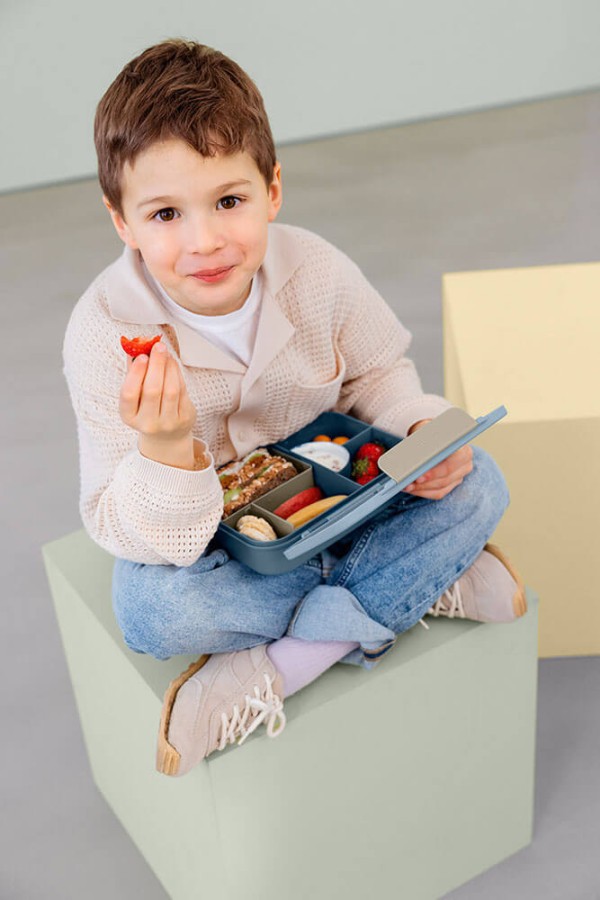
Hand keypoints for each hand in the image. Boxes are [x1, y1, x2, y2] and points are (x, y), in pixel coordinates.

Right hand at [119, 340, 197, 467]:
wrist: (166, 435)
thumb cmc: (147, 409)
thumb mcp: (135, 396)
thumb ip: (133, 373)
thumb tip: (135, 348)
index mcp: (129, 417)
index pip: (129, 395)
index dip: (135, 374)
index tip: (142, 356)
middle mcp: (147, 423)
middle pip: (152, 391)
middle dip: (156, 365)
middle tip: (158, 346)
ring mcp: (168, 423)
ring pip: (170, 390)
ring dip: (169, 367)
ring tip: (166, 353)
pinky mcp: (184, 419)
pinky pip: (182, 392)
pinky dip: (177, 374)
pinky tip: (173, 364)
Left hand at [403, 418, 472, 499]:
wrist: (431, 435)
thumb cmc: (429, 432)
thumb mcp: (425, 431)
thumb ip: (422, 443)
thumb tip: (412, 458)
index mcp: (463, 449)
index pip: (450, 465)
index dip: (434, 473)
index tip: (418, 477)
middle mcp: (465, 465)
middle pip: (445, 480)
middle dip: (424, 484)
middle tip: (407, 484)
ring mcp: (459, 476)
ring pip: (440, 489)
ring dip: (420, 489)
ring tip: (405, 486)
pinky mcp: (451, 485)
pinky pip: (437, 493)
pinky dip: (422, 492)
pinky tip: (410, 489)